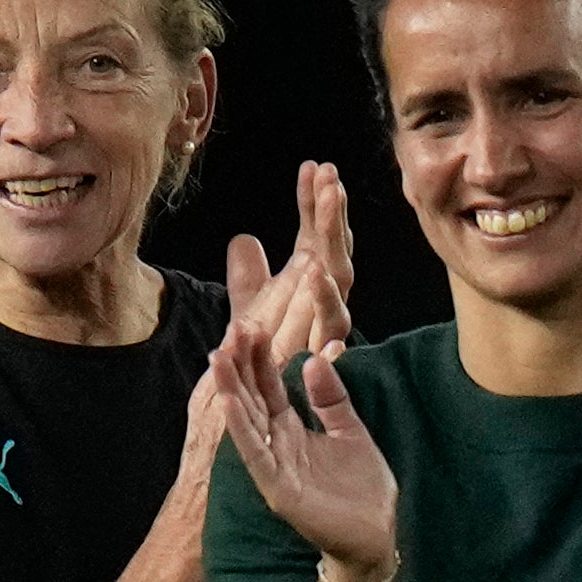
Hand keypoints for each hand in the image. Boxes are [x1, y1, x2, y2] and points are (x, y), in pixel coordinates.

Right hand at [208, 315, 399, 574]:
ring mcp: (275, 468)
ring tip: (218, 356)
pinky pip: (256, 454)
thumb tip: (314, 358)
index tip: (253, 325)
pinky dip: (242, 428)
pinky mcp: (278, 489)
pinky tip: (230, 402)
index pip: (270, 388)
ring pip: (246, 422)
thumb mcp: (350, 430)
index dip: (261, 359)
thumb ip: (332, 397)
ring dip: (231, 389)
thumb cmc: (363, 489)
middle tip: (233, 328)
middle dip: (241, 365)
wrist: (377, 534)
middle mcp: (278, 446)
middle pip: (253, 399)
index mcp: (293, 431)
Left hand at [226, 161, 353, 371]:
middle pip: (333, 253)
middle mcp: (324, 308)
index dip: (315, 204)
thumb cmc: (257, 364)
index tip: (311, 167)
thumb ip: (249, 277)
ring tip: (325, 215)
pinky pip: (327, 331)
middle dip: (333, 216)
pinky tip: (318, 275)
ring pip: (336, 285)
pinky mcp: (320, 362)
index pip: (316, 238)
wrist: (248, 414)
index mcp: (311, 290)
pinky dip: (324, 304)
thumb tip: (245, 239)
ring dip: (332, 247)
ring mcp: (324, 333)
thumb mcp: (250, 311)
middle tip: (329, 178)